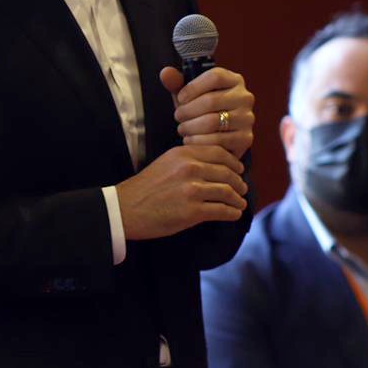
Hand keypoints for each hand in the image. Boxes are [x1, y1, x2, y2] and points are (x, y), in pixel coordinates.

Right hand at [116, 145, 248, 240]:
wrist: (125, 209)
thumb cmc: (145, 188)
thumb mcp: (166, 163)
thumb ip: (189, 160)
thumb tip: (217, 167)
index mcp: (183, 153)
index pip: (220, 153)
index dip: (234, 163)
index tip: (239, 171)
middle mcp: (190, 168)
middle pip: (227, 173)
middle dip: (239, 182)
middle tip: (242, 189)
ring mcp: (192, 190)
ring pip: (228, 192)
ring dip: (238, 199)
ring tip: (239, 203)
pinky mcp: (193, 212)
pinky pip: (222, 211)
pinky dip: (232, 213)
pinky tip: (233, 214)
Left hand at [161, 66, 254, 158]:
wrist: (218, 136)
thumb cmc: (202, 110)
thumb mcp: (189, 95)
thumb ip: (176, 82)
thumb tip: (166, 73)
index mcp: (233, 80)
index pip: (215, 76)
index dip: (193, 87)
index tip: (180, 98)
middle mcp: (245, 97)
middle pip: (211, 100)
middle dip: (188, 111)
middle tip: (178, 117)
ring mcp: (247, 118)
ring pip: (212, 122)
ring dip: (191, 127)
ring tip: (183, 128)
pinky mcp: (245, 138)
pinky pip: (217, 141)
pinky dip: (198, 141)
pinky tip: (191, 139)